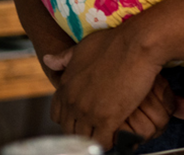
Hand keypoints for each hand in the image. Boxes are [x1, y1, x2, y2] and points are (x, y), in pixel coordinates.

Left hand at [47, 27, 162, 148]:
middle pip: (70, 129)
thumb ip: (65, 58)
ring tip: (108, 133)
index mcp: (65, 86)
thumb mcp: (83, 47)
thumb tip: (47, 60)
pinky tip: (118, 136)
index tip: (83, 117)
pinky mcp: (107, 119)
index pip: (57, 115)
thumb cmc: (113, 42)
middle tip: (97, 127)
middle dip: (82, 129)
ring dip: (95, 137)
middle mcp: (72, 101)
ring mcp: (88, 112)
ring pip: (85, 138)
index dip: (70, 118)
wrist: (136, 44)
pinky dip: (109, 142)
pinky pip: (102, 142)